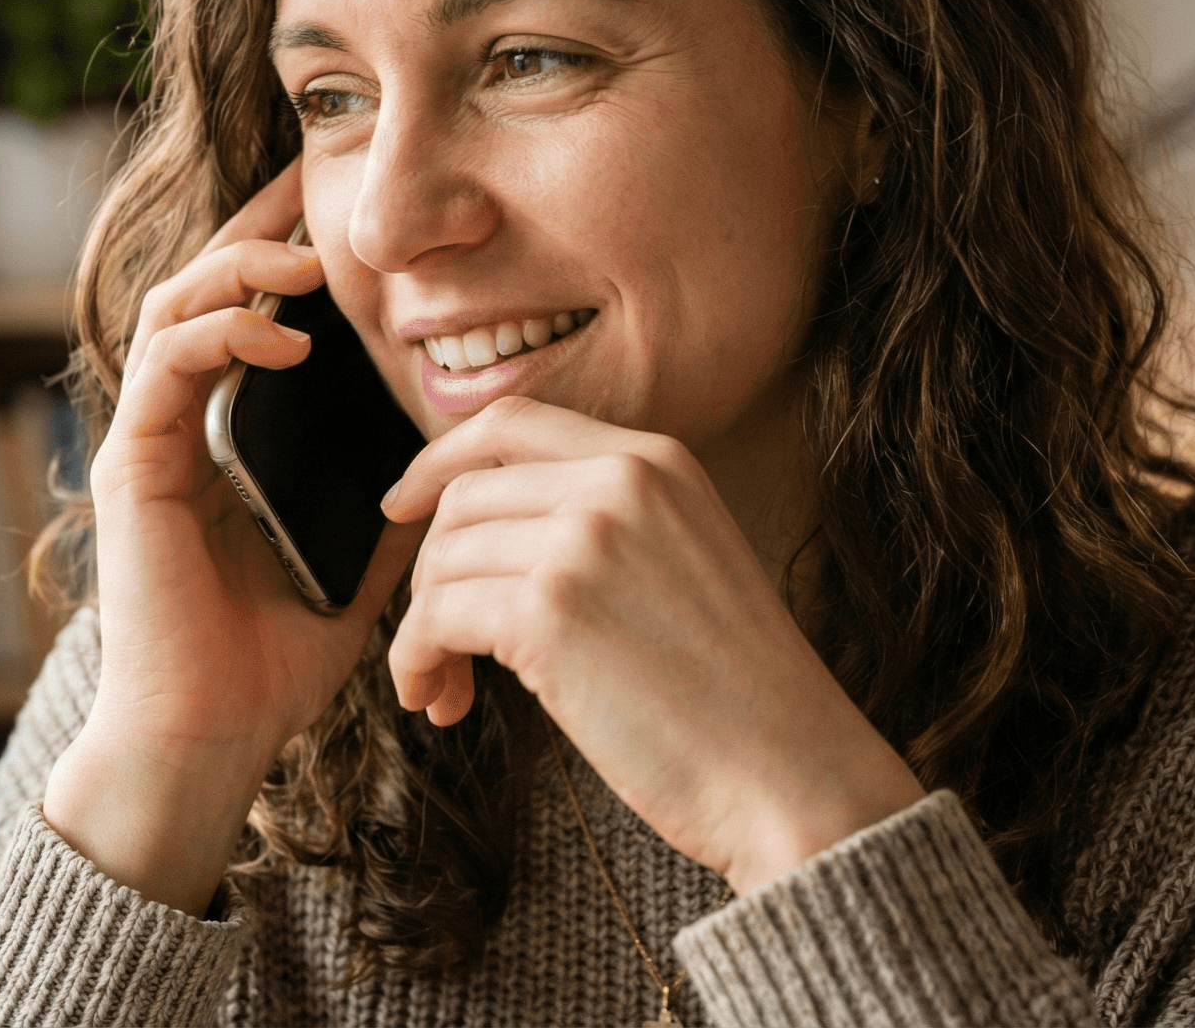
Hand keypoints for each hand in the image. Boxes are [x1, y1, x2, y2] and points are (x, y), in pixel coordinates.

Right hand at [41, 164, 420, 914]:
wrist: (211, 740)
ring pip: (174, 308)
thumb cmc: (272, 666)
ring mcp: (145, 443)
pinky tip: (283, 339)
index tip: (335, 208)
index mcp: (221, 441)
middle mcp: (174, 429)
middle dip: (255, 232)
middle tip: (317, 192)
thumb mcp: (362, 561)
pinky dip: (221, 335)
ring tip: (309, 264)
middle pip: (200, 288)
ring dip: (239, 271)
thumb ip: (397, 501)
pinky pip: (165, 368)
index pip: (242, 316)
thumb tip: (465, 454)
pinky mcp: (130, 468)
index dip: (281, 254)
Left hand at [382, 397, 925, 895]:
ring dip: (423, 630)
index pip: (511, 422)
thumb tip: (486, 532)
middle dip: (430, 572)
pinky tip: (441, 702)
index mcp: (656, 460)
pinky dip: (418, 661)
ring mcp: (583, 539)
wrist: (791, 773)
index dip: (439, 461)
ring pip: (442, 561)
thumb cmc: (739, 697)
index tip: (402, 508)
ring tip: (444, 689)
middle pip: (462, 496)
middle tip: (438, 646)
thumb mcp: (685, 561)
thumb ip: (606, 523)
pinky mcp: (549, 610)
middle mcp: (618, 481)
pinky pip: (435, 618)